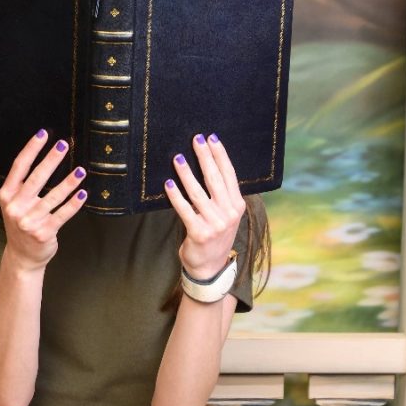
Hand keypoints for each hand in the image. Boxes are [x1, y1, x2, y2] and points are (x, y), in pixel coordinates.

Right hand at [0, 129, 86, 271]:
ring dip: (69, 182)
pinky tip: (83, 193)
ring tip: (81, 170)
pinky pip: (62, 215)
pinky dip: (74, 204)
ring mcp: (29, 221)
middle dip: (51, 159)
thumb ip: (23, 185)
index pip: (19, 167)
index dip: (31, 149)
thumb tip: (45, 156)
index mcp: (7, 195)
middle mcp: (16, 207)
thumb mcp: (14, 204)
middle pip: (36, 178)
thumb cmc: (22, 223)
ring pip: (53, 197)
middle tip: (64, 144)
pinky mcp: (44, 233)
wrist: (22, 257)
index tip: (43, 134)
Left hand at [164, 133, 245, 280]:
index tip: (212, 138)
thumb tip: (208, 164)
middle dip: (205, 157)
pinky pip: (185, 209)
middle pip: (215, 179)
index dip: (220, 155)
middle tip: (195, 139)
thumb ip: (221, 195)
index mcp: (237, 206)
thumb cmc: (214, 235)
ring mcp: (215, 224)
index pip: (229, 175)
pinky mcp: (199, 233)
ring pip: (198, 192)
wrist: (209, 267)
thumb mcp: (226, 215)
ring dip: (187, 173)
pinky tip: (168, 184)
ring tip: (178, 158)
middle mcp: (229, 214)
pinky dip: (176, 196)